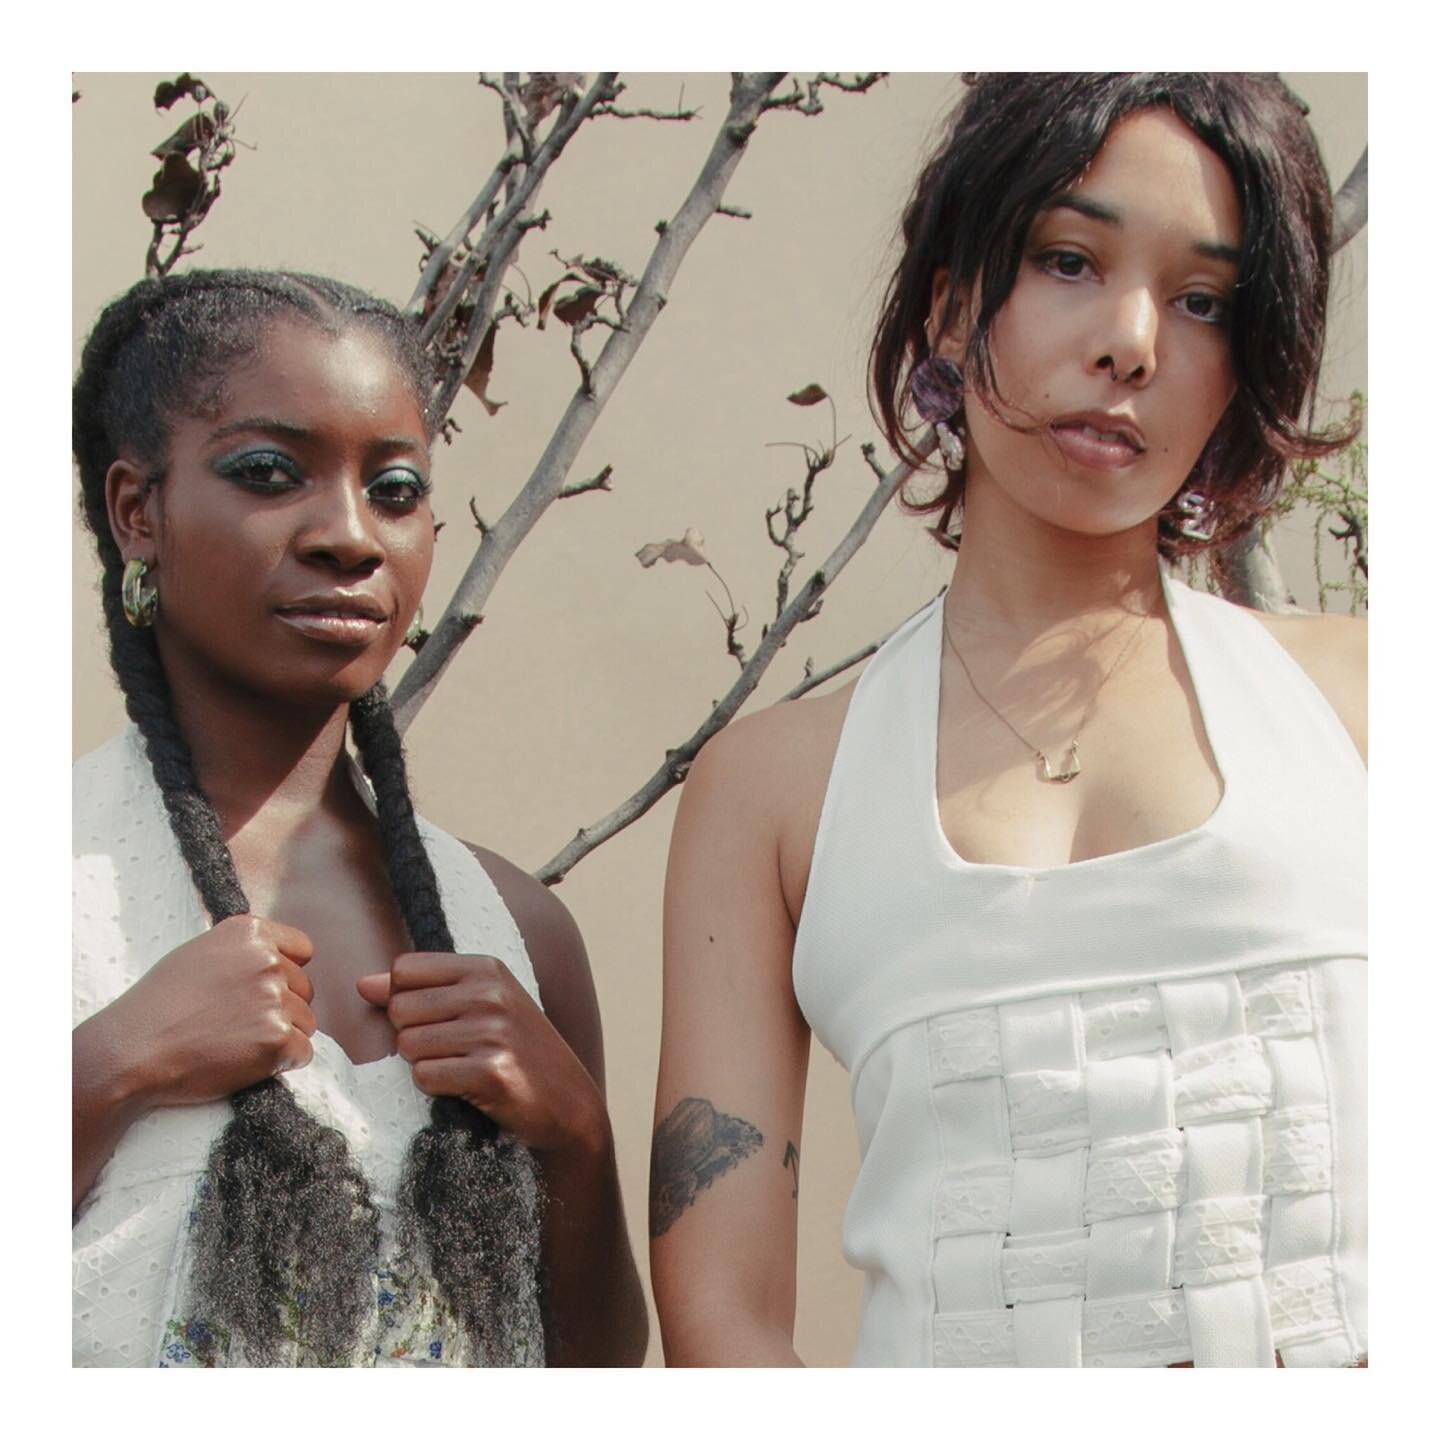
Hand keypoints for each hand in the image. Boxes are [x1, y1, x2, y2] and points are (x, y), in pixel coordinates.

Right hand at [101, 915, 316, 1107]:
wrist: (131, 1052)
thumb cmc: (158, 1006)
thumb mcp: (199, 954)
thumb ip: (242, 952)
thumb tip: (279, 960)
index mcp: (250, 933)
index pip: (303, 950)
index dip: (286, 973)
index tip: (261, 992)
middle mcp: (267, 961)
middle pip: (305, 989)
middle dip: (282, 1009)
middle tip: (238, 1026)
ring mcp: (274, 1000)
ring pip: (306, 1023)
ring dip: (281, 1037)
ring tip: (235, 1044)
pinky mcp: (276, 1039)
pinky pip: (302, 1053)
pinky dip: (281, 1064)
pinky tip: (245, 1063)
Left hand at [356, 953, 606, 1159]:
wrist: (570, 1103)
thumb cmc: (519, 1051)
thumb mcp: (481, 1006)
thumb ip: (422, 990)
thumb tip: (363, 984)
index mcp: (486, 968)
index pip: (404, 970)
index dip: (404, 1000)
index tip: (435, 1020)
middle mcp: (490, 993)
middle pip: (399, 1009)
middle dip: (413, 1037)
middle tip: (451, 1052)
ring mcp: (492, 1032)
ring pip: (408, 1045)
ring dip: (426, 1065)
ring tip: (462, 1069)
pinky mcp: (490, 1072)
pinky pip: (424, 1077)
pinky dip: (437, 1090)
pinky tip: (467, 1089)